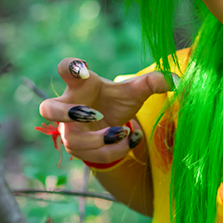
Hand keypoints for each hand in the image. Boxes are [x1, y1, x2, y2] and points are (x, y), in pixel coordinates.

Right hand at [38, 58, 169, 166]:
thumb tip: (174, 79)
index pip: (65, 69)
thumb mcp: (134, 91)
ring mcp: (69, 129)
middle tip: (92, 114)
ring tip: (122, 132)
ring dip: (99, 140)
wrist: (112, 123)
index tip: (81, 69)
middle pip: (47, 109)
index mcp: (80, 84)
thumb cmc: (116, 101)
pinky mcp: (76, 147)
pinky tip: (127, 141)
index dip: (69, 68)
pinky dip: (111, 151)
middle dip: (67, 114)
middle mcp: (68, 106)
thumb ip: (151, 83)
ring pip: (72, 141)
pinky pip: (89, 155)